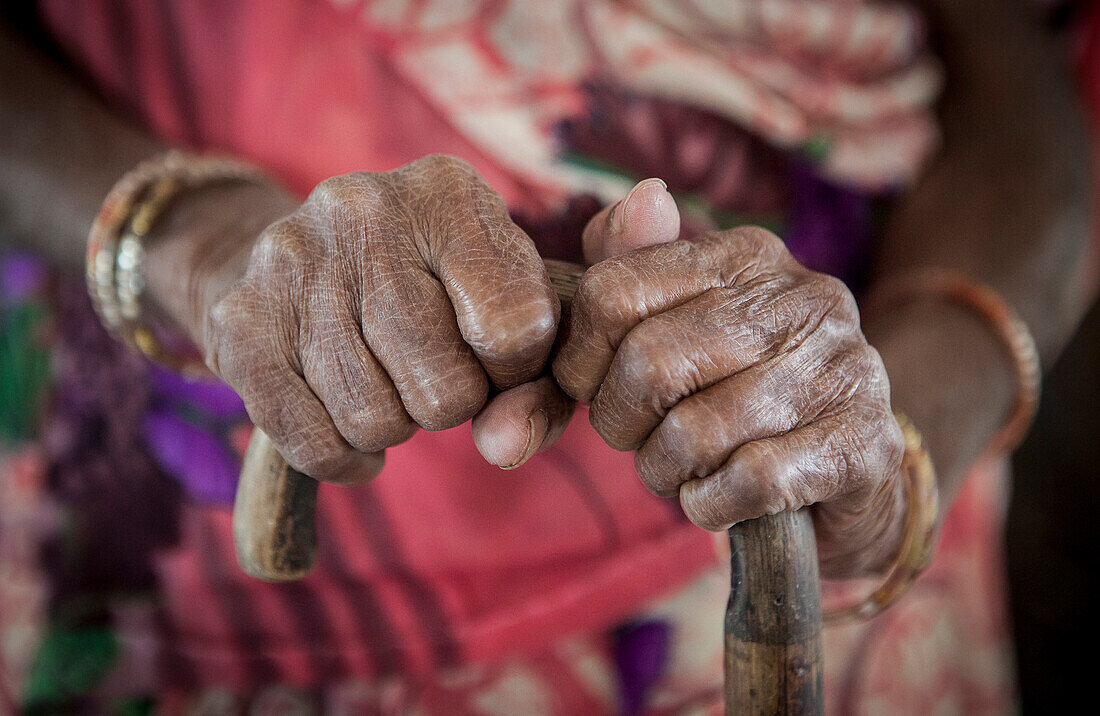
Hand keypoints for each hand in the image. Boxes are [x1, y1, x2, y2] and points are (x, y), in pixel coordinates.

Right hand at [194, 155, 568, 483]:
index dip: (516, 369)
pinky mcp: (239, 322)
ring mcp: (292, 264)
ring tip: (386, 378)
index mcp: (448, 192)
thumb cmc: (435, 288)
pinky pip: (313, 444)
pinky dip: (344, 456)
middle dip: (452, 402)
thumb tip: (505, 447)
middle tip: (433, 369)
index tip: (496, 355)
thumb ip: (538, 384)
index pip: (515, 326)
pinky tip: (347, 423)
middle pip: (445, 388)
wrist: (302, 256)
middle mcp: (363, 210)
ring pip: (375, 421)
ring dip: (395, 425)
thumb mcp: (504, 304)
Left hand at [554, 216, 907, 578]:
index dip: (579, 360)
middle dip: (621, 424)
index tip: (592, 388)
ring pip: (694, 432)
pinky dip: (711, 503)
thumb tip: (645, 197)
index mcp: (744, 256)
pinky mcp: (864, 444)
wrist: (850, 465)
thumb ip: (636, 263)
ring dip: (666, 471)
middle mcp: (801, 298)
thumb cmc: (739, 387)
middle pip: (648, 365)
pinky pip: (748, 481)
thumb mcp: (683, 318)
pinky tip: (720, 497)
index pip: (612, 294)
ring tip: (682, 469)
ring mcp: (841, 369)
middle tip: (639, 440)